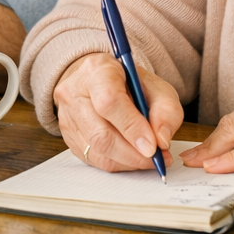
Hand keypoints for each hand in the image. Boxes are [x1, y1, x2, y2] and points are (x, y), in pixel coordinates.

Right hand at [53, 52, 184, 171]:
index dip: (132, 128)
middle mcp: (74, 92)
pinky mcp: (67, 135)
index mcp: (97, 70)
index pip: (109, 102)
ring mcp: (66, 116)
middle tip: (156, 159)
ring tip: (148, 158)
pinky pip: (93, 159)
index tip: (153, 146)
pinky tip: (132, 157)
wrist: (101, 80)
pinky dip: (118, 163)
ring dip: (128, 161)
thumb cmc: (129, 83)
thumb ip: (166, 111)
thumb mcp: (157, 87)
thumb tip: (161, 141)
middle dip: (133, 154)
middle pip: (100, 134)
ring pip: (97, 151)